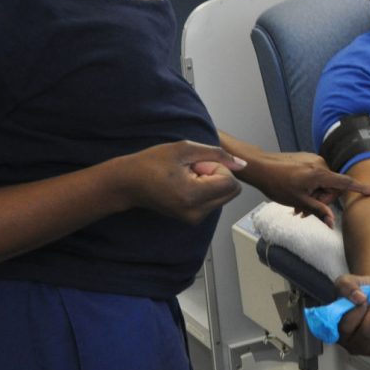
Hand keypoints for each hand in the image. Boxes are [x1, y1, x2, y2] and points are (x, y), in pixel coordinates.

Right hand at [115, 140, 243, 222]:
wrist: (127, 184)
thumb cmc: (150, 163)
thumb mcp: (185, 148)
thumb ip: (218, 154)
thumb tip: (243, 165)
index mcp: (193, 196)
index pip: (231, 182)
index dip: (218, 167)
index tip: (196, 164)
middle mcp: (196, 213)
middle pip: (231, 191)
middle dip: (218, 175)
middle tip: (192, 169)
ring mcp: (194, 219)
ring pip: (224, 196)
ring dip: (211, 182)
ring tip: (186, 176)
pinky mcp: (192, 220)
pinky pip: (214, 201)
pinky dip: (205, 190)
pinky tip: (184, 185)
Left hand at [251, 152, 369, 226]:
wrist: (260, 166)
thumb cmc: (277, 184)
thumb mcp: (298, 201)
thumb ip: (318, 210)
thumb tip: (331, 222)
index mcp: (320, 174)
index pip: (346, 183)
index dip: (362, 189)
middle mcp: (320, 164)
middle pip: (331, 187)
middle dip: (320, 201)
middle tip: (302, 213)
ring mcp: (313, 160)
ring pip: (322, 183)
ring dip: (313, 196)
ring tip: (296, 207)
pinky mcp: (307, 159)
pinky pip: (315, 176)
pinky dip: (309, 187)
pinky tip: (296, 195)